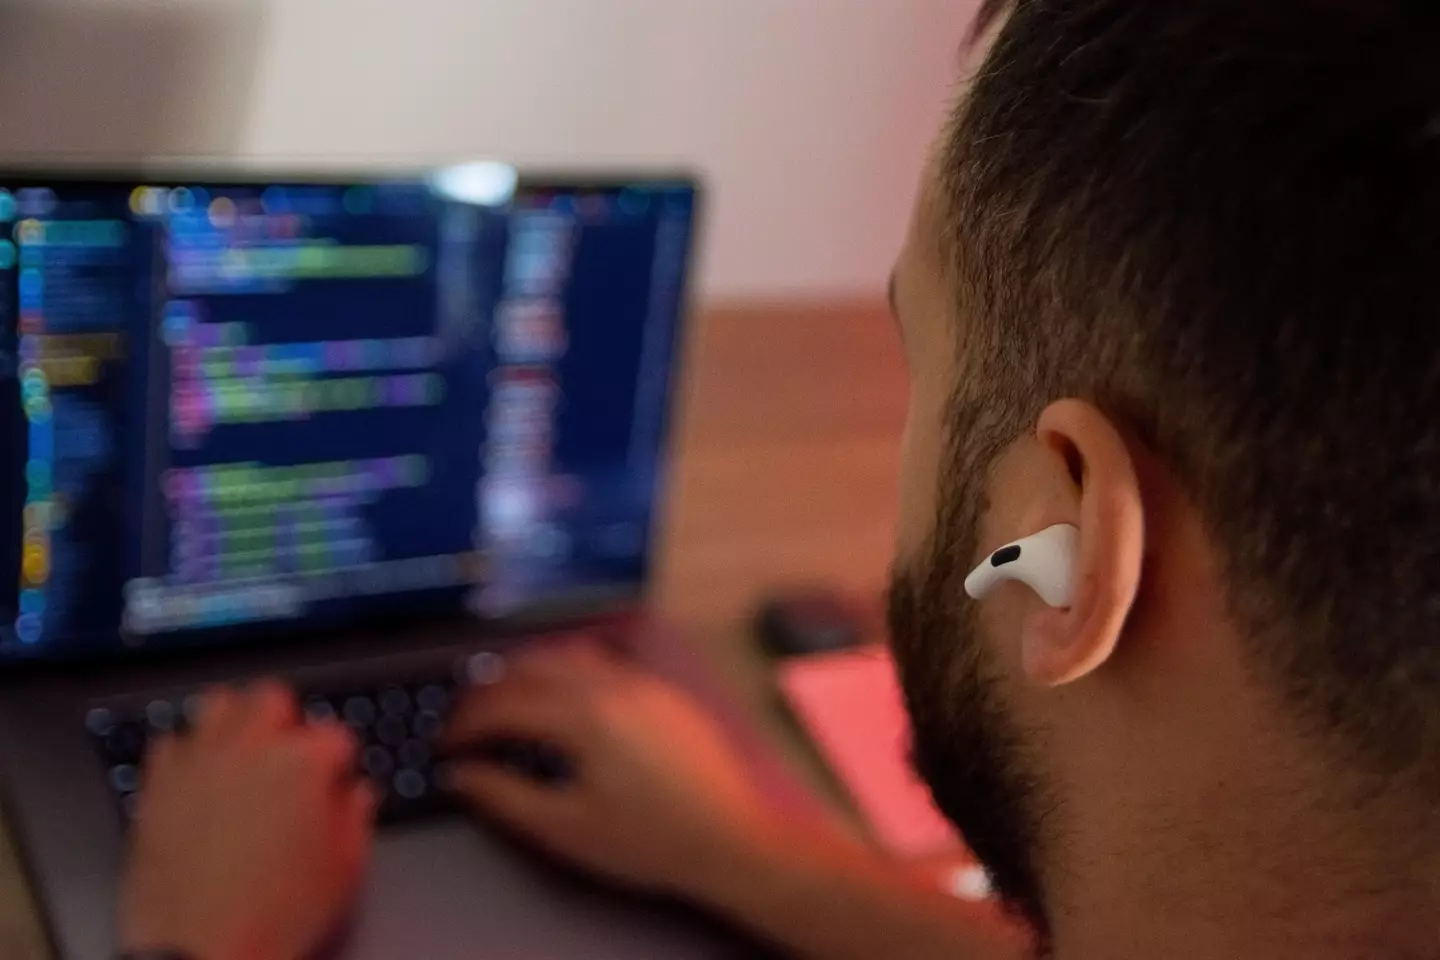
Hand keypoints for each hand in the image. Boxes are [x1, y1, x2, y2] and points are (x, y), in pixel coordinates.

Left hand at [119, 682, 375, 959]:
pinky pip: (171, 742)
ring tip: (243, 755)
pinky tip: (201, 780)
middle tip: (290, 757)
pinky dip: (188, 753)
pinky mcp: (159, 784)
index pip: (336, 733)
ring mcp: (199, 762)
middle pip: (273, 697)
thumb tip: (357, 795)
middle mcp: (250, 749)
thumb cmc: (273, 917)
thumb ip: (356, 819)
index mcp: (304, 764)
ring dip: (235, 722)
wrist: (200, 951)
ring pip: (218, 703)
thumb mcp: (344, 872)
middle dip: (287, 721)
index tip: (335, 781)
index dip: (340, 761)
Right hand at [442, 645, 777, 897]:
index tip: (444, 746)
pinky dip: (566, 667)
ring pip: (568, 653)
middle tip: (464, 720)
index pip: (504, 705)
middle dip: (489, 690)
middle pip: (531, 667)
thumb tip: (462, 776)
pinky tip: (561, 693)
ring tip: (503, 697)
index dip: (464, 725)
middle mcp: (611, 685)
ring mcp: (641, 682)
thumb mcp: (567, 830)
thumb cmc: (652, 841)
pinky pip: (601, 659)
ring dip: (527, 669)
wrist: (733, 838)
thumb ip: (506, 797)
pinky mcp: (662, 691)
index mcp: (584, 716)